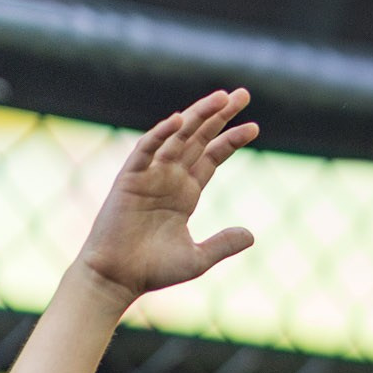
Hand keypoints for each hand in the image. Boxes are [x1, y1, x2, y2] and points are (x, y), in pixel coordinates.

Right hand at [75, 89, 257, 305]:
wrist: (118, 278)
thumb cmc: (153, 269)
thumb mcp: (198, 258)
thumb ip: (223, 244)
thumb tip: (252, 235)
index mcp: (185, 192)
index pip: (212, 156)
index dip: (231, 140)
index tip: (254, 126)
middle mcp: (169, 178)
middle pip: (199, 138)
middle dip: (219, 115)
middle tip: (241, 93)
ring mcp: (149, 176)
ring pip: (177, 137)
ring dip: (198, 116)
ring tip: (222, 97)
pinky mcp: (129, 180)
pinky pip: (146, 151)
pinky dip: (160, 134)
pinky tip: (179, 119)